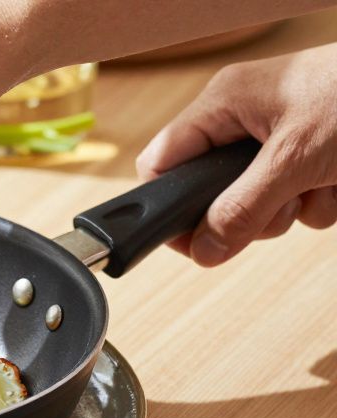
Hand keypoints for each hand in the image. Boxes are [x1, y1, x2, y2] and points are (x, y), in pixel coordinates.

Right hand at [136, 44, 336, 266]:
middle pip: (212, 192)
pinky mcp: (313, 153)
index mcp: (223, 103)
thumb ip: (242, 208)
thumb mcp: (295, 159)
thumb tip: (203, 249)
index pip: (162, 162)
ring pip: (259, 202)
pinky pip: (298, 199)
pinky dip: (322, 200)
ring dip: (292, 208)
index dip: (168, 205)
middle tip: (278, 206)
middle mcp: (246, 118)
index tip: (191, 242)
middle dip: (249, 211)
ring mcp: (281, 136)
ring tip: (323, 183)